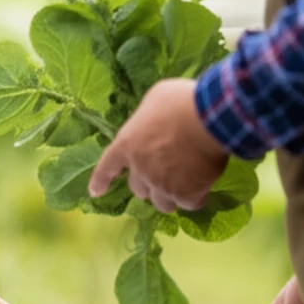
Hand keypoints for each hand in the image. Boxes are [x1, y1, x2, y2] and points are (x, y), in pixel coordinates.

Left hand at [88, 78, 228, 212]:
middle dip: (148, 185)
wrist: (208, 118)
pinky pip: (189, 204)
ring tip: (184, 185)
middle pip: (137, 189)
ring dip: (169, 196)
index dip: (101, 180)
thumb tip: (154, 123)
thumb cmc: (181, 102)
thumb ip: (149, 119)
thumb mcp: (155, 100)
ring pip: (162, 203)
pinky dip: (195, 197)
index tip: (95, 192)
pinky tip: (203, 187)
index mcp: (127, 143)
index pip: (108, 165)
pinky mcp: (186, 193)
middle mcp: (140, 168)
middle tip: (164, 175)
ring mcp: (162, 183)